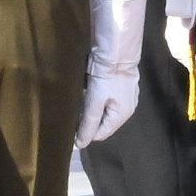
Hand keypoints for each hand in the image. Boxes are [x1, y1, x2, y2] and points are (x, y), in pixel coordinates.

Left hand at [78, 0, 148, 146]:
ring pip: (104, 111)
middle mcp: (127, 109)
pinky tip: (87, 92)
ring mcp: (125, 96)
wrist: (116, 49)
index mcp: (122, 116)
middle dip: (88, 121)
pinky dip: (96, 99)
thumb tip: (80, 145)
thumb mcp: (95, 102)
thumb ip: (88, 124)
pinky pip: (106, 99)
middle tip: (72, 113)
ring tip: (77, 103)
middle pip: (103, 122)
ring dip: (91, 109)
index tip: (69, 125)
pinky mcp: (121, 85)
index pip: (100, 134)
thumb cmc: (106, 78)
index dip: (85, 133)